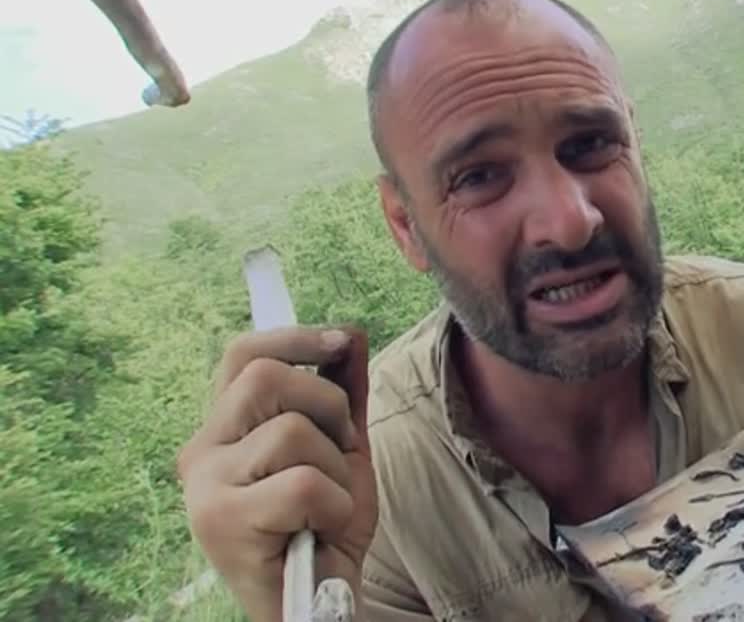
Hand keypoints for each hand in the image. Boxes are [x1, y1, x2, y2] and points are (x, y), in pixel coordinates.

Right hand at [176, 325, 377, 621]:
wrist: (318, 599)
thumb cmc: (324, 527)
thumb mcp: (342, 452)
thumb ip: (343, 395)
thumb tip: (353, 335)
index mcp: (223, 429)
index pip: (244, 354)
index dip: (296, 338)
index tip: (342, 342)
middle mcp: (201, 452)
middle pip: (267, 377)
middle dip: (328, 405)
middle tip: (340, 448)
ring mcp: (205, 487)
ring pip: (292, 430)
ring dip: (336, 468)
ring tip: (326, 503)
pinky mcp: (222, 522)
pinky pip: (304, 483)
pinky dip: (335, 506)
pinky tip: (321, 529)